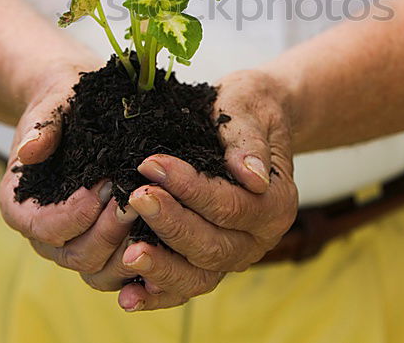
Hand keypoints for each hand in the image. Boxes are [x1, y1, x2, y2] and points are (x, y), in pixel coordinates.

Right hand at [0, 62, 137, 275]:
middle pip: (76, 254)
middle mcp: (44, 235)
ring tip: (156, 218)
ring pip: (100, 270)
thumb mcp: (52, 105)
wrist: (78, 107)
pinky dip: (144, 263)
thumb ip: (42, 127)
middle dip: (110, 231)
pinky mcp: (103, 248)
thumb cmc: (63, 104)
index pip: (44, 226)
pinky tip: (168, 243)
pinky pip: (121, 270)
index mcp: (19, 206)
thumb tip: (29, 151)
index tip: (105, 186)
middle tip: (138, 200)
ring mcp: (74, 245)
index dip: (75, 213)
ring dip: (131, 250)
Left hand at [106, 68, 298, 310]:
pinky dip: (157, 295)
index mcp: (276, 203)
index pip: (230, 206)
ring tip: (128, 255)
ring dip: (162, 269)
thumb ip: (247, 141)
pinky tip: (127, 296)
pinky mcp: (209, 263)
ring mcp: (233, 255)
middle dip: (170, 225)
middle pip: (213, 247)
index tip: (151, 164)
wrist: (250, 118)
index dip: (190, 189)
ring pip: (199, 278)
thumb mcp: (249, 108)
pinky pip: (184, 288)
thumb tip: (251, 176)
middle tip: (135, 198)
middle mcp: (259, 239)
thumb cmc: (248, 108)